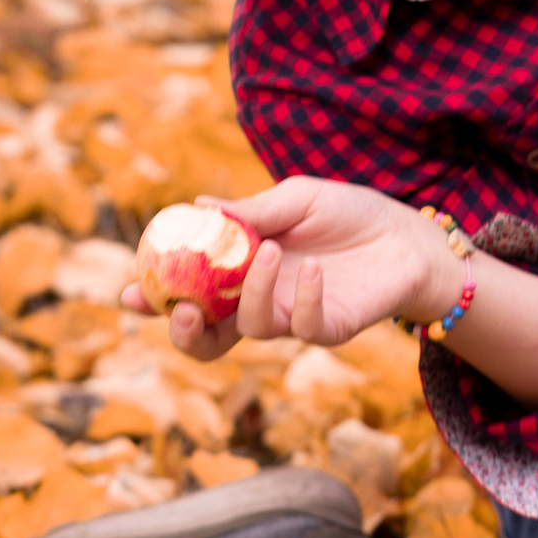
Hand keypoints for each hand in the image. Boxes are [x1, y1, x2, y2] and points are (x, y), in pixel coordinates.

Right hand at [120, 176, 463, 359]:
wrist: (408, 235)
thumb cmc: (348, 214)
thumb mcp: (298, 199)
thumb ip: (252, 210)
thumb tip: (198, 207)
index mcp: (241, 271)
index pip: (189, 294)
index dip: (156, 300)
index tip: (129, 294)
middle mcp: (261, 301)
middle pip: (206, 337)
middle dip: (183, 331)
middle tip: (180, 308)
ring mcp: (293, 318)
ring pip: (252, 329)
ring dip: (252, 293)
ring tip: (272, 251)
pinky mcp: (330, 329)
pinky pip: (305, 328)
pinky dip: (303, 300)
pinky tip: (313, 270)